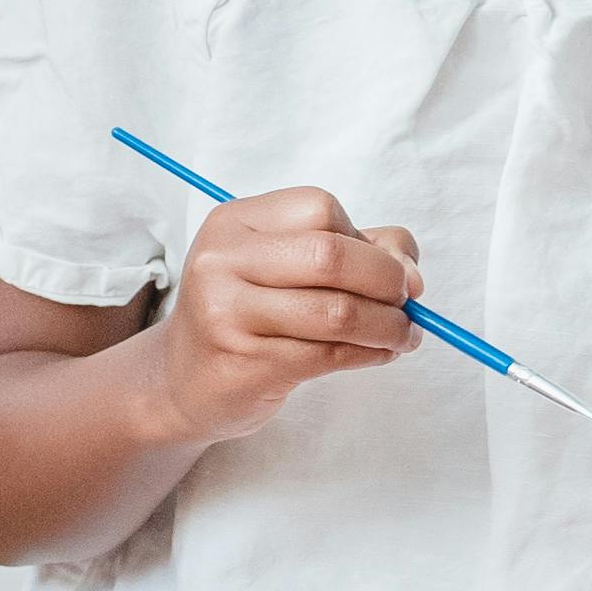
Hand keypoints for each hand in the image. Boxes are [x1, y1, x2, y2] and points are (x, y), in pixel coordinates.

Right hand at [151, 186, 421, 441]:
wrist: (182, 382)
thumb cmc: (246, 316)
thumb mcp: (283, 267)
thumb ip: (351, 250)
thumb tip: (410, 269)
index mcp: (234, 222)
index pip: (319, 208)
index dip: (366, 239)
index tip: (390, 269)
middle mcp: (222, 261)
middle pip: (330, 256)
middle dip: (386, 281)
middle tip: (407, 303)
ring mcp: (227, 313)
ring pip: (336, 311)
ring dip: (388, 325)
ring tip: (402, 334)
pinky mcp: (244, 363)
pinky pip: (328, 354)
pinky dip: (370, 353)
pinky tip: (380, 353)